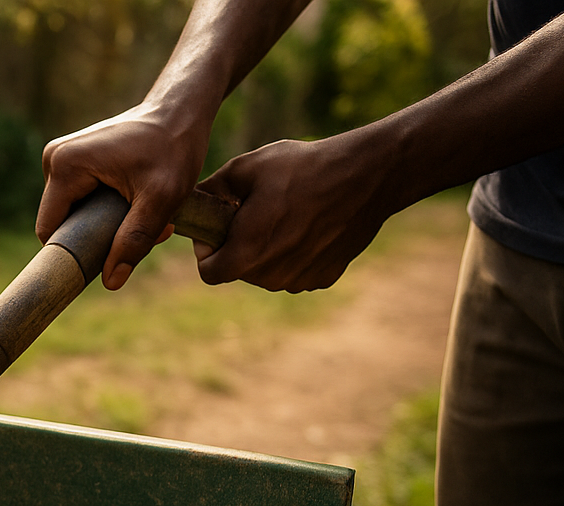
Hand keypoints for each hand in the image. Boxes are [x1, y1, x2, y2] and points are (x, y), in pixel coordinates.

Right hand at [37, 110, 210, 289]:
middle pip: (62, 222)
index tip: (108, 260)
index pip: (50, 230)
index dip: (74, 253)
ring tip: (143, 215)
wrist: (180, 110)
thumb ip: (134, 241)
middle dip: (96, 237)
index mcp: (65, 166)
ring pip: (72, 213)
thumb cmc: (173, 148)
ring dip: (104, 225)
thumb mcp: (160, 200)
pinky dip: (104, 210)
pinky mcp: (73, 160)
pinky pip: (80, 200)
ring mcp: (62, 158)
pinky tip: (134, 204)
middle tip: (140, 234)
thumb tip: (110, 282)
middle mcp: (54, 159)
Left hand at [194, 134, 396, 292]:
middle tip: (252, 213)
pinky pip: (294, 271)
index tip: (217, 228)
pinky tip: (309, 225)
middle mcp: (273, 274)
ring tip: (284, 215)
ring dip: (266, 251)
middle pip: (239, 270)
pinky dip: (294, 254)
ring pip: (267, 273)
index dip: (207, 251)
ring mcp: (300, 279)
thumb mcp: (248, 167)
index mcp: (249, 250)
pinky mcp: (323, 278)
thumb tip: (195, 202)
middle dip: (237, 246)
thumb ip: (213, 189)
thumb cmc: (304, 168)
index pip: (209, 273)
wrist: (368, 176)